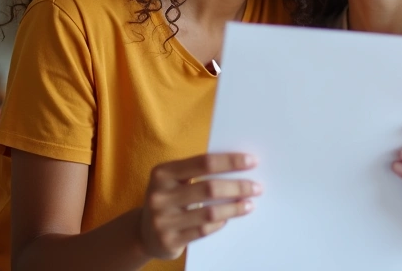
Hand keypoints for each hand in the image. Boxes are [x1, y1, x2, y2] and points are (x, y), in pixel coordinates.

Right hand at [136, 153, 261, 259]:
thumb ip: (198, 172)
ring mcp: (163, 219)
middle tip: (257, 187)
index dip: (230, 161)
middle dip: (238, 187)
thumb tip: (239, 167)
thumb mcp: (174, 181)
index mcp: (162, 173)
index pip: (203, 162)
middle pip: (209, 188)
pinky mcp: (169, 240)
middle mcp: (159, 195)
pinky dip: (219, 223)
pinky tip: (228, 219)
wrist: (144, 233)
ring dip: (234, 208)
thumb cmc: (169, 199)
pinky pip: (203, 231)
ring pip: (209, 212)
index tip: (252, 161)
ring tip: (250, 204)